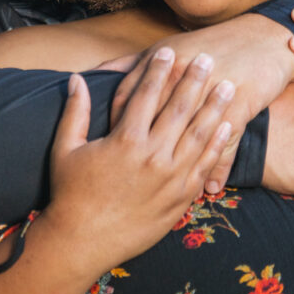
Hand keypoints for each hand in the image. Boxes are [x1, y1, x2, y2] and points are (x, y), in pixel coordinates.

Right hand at [44, 49, 234, 275]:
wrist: (82, 243)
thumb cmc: (70, 195)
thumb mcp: (65, 150)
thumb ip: (75, 112)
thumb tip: (76, 79)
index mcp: (124, 141)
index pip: (146, 96)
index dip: (158, 71)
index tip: (168, 50)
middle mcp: (152, 157)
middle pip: (179, 109)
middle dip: (195, 80)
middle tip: (209, 58)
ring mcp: (170, 178)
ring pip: (199, 135)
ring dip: (215, 107)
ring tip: (227, 86)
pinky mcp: (180, 198)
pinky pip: (204, 166)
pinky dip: (218, 145)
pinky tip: (227, 127)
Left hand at [111, 14, 293, 193]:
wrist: (262, 38)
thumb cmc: (211, 45)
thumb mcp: (168, 48)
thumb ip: (129, 65)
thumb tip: (89, 76)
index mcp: (162, 62)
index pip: (127, 99)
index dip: (115, 124)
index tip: (106, 146)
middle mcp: (183, 77)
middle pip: (153, 122)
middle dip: (138, 154)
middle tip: (126, 180)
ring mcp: (211, 94)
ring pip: (190, 139)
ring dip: (178, 169)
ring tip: (164, 194)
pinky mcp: (239, 107)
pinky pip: (224, 145)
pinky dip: (218, 169)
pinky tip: (211, 189)